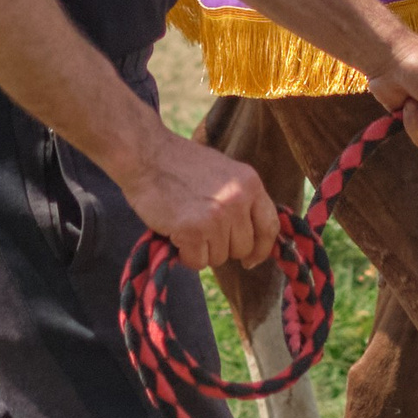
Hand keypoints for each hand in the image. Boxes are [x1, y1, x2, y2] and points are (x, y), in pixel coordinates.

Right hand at [115, 125, 279, 270]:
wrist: (147, 156)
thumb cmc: (182, 164)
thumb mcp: (226, 174)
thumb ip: (242, 199)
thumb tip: (253, 236)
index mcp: (250, 183)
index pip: (270, 226)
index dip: (261, 249)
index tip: (251, 260)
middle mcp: (238, 199)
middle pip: (243, 247)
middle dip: (223, 247)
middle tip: (202, 231)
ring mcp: (217, 216)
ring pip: (220, 258)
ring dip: (202, 250)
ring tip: (187, 225)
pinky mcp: (193, 229)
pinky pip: (198, 261)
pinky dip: (185, 255)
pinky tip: (176, 234)